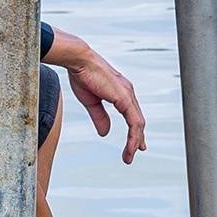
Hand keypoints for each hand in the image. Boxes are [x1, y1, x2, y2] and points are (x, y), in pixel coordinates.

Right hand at [48, 30, 147, 163]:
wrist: (79, 61)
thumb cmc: (83, 75)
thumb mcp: (92, 102)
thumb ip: (100, 117)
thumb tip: (105, 132)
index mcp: (121, 93)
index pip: (132, 115)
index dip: (135, 131)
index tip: (135, 144)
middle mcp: (127, 93)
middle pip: (138, 120)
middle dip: (137, 139)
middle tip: (134, 153)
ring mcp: (127, 95)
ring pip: (138, 123)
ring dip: (135, 141)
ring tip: (130, 155)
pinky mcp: (124, 98)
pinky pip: (134, 121)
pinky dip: (134, 136)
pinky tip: (132, 146)